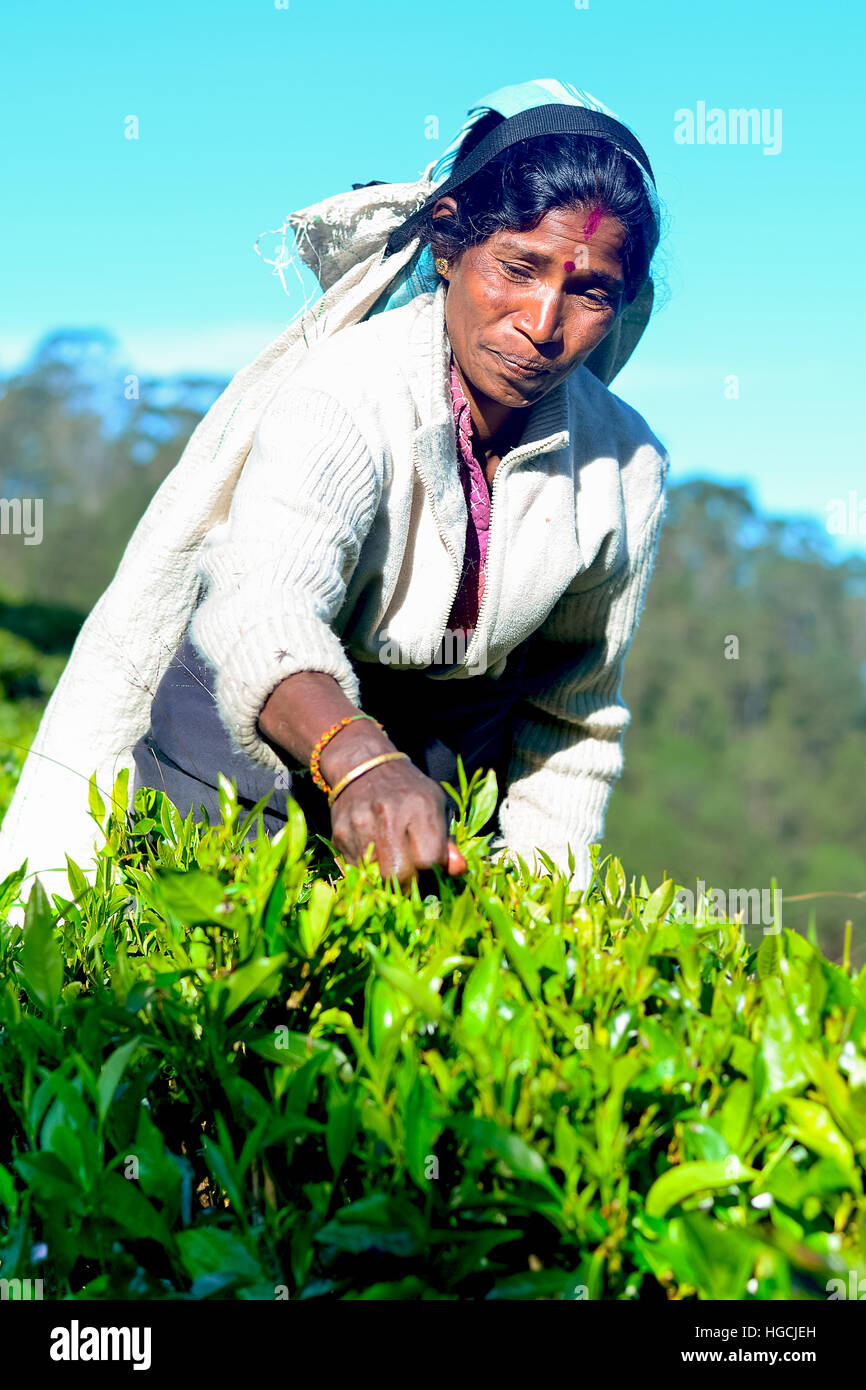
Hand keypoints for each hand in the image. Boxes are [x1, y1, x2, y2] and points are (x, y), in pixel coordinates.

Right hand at [257, 670, 466, 883]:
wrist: (363, 766)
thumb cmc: (408, 790)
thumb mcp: (435, 804)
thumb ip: (447, 840)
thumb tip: (458, 870)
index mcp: (419, 807)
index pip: (429, 860)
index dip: (433, 869)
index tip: (432, 865)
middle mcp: (388, 816)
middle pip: (398, 875)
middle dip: (408, 885)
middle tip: (411, 879)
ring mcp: (360, 827)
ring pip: (375, 878)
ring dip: (386, 880)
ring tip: (392, 865)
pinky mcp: (339, 835)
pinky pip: (355, 870)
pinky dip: (367, 871)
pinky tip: (375, 856)